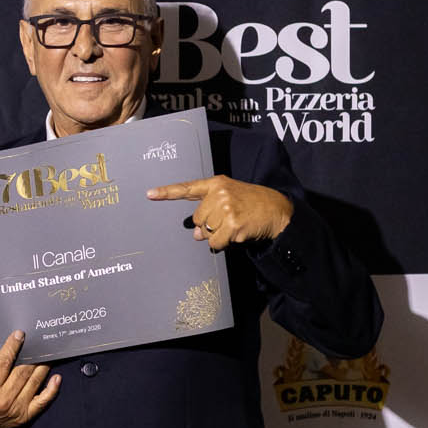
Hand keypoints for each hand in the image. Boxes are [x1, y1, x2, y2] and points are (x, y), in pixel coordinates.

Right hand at [0, 331, 59, 427]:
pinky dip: (52, 389)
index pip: (3, 363)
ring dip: (43, 366)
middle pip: (22, 371)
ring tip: (47, 354)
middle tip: (37, 342)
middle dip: (31, 354)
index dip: (12, 347)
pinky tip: (56, 377)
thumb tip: (9, 352)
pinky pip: (43, 400)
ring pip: (34, 381)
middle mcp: (4, 399)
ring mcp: (17, 408)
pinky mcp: (26, 415)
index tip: (19, 335)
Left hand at [147, 175, 292, 251]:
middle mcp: (219, 193)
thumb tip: (196, 234)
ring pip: (205, 233)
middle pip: (197, 219)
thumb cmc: (252, 204)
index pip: (187, 188)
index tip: (150, 194)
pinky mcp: (232, 223)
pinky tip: (238, 233)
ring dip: (218, 235)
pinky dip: (223, 244)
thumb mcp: (230, 198)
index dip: (167, 192)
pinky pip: (216, 243)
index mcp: (216, 184)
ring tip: (235, 225)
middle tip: (228, 219)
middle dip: (209, 225)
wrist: (277, 209)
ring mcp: (226, 208)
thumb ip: (208, 211)